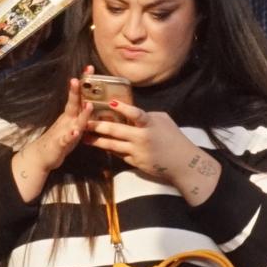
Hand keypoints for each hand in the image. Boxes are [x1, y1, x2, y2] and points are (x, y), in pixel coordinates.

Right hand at [17, 78, 91, 178]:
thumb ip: (81, 114)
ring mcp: (63, 132)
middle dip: (76, 91)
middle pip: (73, 104)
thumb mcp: (73, 125)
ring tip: (88, 105)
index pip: (78, 96)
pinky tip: (74, 133)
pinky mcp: (60, 145)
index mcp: (71, 115)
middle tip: (79, 78)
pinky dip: (70, 136)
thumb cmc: (60, 140)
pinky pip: (66, 140)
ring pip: (74, 122)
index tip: (89, 68)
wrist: (42, 156)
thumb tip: (92, 101)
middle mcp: (67, 120)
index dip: (83, 83)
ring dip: (82, 114)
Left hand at [88, 104, 215, 197]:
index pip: (135, 114)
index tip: (110, 102)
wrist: (182, 163)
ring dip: (97, 141)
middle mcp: (142, 138)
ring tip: (84, 137)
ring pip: (112, 145)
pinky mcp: (135, 162)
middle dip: (98, 126)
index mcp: (150, 124)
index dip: (123, 108)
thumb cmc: (174, 138)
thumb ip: (146, 116)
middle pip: (116, 131)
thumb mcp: (163, 121)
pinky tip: (99, 146)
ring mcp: (137, 151)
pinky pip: (118, 154)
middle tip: (84, 121)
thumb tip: (130, 111)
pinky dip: (109, 149)